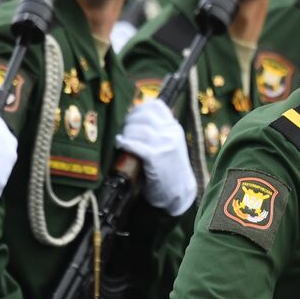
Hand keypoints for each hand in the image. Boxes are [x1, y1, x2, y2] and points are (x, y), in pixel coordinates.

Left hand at [116, 99, 195, 215]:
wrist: (179, 192)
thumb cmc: (170, 169)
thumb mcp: (171, 144)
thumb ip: (160, 131)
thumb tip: (136, 118)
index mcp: (174, 128)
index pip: (156, 106)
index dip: (139, 109)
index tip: (131, 116)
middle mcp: (171, 133)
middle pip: (144, 116)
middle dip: (130, 121)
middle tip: (123, 130)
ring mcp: (165, 145)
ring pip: (139, 130)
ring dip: (126, 133)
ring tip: (121, 139)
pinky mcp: (156, 158)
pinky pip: (136, 145)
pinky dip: (125, 143)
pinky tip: (119, 144)